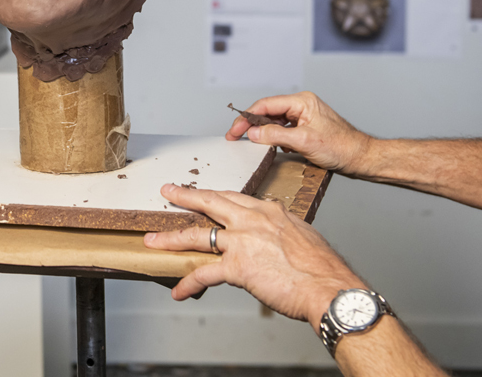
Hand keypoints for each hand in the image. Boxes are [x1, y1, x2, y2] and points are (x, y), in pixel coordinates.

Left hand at [144, 184, 362, 327]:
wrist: (328, 285)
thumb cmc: (322, 266)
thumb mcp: (302, 234)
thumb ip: (282, 230)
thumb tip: (275, 237)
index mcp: (268, 210)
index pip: (235, 198)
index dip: (216, 197)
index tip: (206, 195)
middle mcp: (252, 219)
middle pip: (211, 202)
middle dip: (185, 195)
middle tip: (168, 191)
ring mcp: (242, 240)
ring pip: (198, 234)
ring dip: (172, 238)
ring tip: (154, 240)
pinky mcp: (237, 266)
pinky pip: (205, 274)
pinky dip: (189, 283)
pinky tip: (179, 291)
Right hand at [226, 91, 371, 175]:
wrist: (361, 158)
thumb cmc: (341, 147)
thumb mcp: (304, 142)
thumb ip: (275, 135)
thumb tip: (254, 133)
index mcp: (301, 101)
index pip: (266, 105)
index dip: (247, 117)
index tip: (235, 130)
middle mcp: (301, 105)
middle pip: (268, 112)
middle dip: (251, 124)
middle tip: (235, 136)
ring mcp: (304, 116)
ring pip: (274, 121)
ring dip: (262, 132)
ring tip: (250, 142)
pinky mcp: (305, 127)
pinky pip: (283, 129)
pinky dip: (273, 137)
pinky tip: (271, 146)